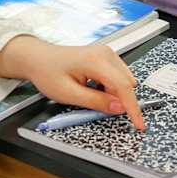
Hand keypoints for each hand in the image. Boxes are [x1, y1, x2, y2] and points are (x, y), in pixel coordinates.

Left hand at [0, 36, 144, 129]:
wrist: (38, 58)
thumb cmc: (48, 72)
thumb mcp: (69, 94)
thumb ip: (96, 102)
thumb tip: (118, 108)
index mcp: (97, 61)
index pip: (123, 87)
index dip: (133, 108)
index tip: (139, 124)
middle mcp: (105, 54)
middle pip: (126, 84)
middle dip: (118, 100)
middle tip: (95, 105)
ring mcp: (106, 53)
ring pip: (124, 81)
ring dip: (113, 93)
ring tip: (88, 93)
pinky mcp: (105, 56)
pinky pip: (117, 76)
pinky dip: (109, 87)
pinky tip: (91, 87)